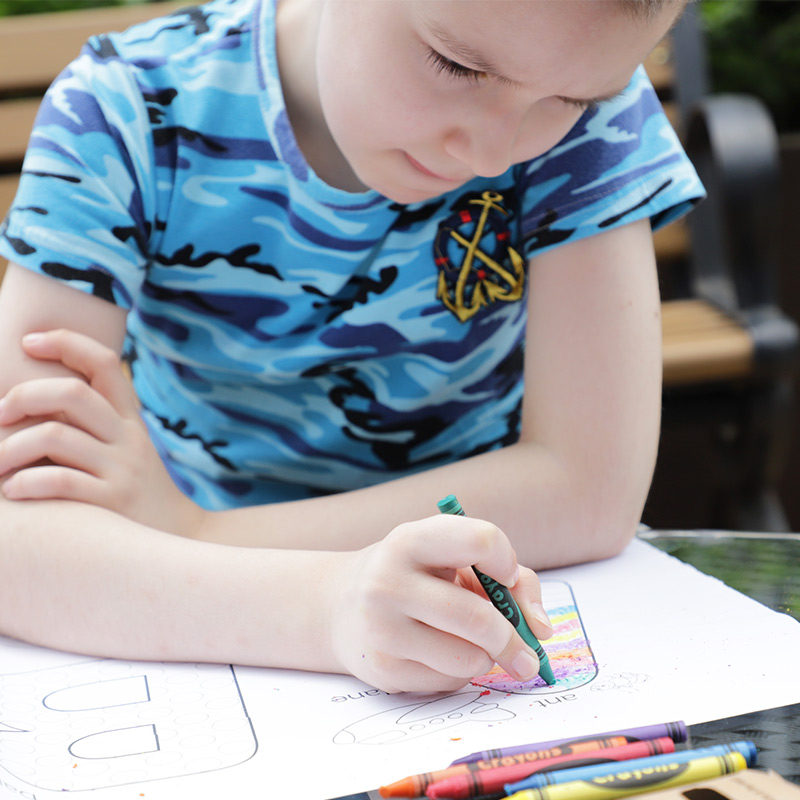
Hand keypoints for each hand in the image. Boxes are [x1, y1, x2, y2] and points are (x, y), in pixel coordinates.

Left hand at [0, 329, 198, 533]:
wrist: (177, 538)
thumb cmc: (134, 494)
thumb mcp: (125, 451)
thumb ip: (90, 426)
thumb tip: (30, 403)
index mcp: (128, 420)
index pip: (104, 363)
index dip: (66, 342)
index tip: (28, 341)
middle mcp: (127, 438)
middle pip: (73, 393)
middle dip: (24, 396)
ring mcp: (122, 469)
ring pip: (55, 436)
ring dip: (10, 448)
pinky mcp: (113, 502)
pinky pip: (60, 481)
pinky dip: (26, 482)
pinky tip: (13, 491)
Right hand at [327, 514, 552, 692]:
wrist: (341, 605)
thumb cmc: (416, 575)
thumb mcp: (451, 557)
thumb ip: (510, 579)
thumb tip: (542, 630)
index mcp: (411, 540)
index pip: (480, 540)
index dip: (505, 561)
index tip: (505, 577)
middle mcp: (388, 580)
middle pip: (477, 618)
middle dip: (512, 640)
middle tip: (526, 654)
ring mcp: (381, 628)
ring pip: (468, 658)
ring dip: (485, 657)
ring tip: (470, 643)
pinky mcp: (382, 669)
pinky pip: (448, 681)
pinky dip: (460, 672)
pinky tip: (438, 654)